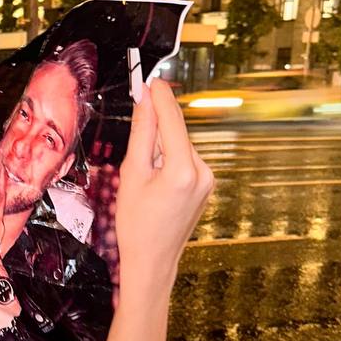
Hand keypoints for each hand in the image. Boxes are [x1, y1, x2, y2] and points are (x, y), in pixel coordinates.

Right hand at [115, 79, 213, 277]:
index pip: (173, 119)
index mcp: (183, 170)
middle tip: (138, 107)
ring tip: (142, 169)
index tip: (150, 79)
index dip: (161, 96)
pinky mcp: (208, 186)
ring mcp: (209, 180)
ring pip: (181, 146)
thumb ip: (142, 134)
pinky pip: (186, 161)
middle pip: (177, 132)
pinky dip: (170, 159)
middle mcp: (203, 172)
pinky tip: (156, 178)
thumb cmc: (136, 225)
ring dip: (163, 145)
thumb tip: (146, 101)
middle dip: (158, 122)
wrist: (153, 261)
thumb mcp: (132, 175)